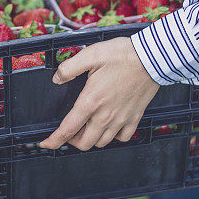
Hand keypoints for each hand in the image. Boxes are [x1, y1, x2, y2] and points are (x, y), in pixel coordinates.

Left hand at [40, 37, 159, 150]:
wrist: (152, 58)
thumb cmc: (123, 55)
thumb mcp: (90, 55)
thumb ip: (69, 68)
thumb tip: (57, 78)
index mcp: (91, 101)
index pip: (67, 130)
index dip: (53, 140)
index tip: (46, 143)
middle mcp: (105, 115)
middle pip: (84, 143)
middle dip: (72, 140)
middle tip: (69, 130)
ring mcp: (122, 118)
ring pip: (102, 143)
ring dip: (91, 139)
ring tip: (87, 127)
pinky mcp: (135, 117)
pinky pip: (122, 137)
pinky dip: (113, 136)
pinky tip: (110, 126)